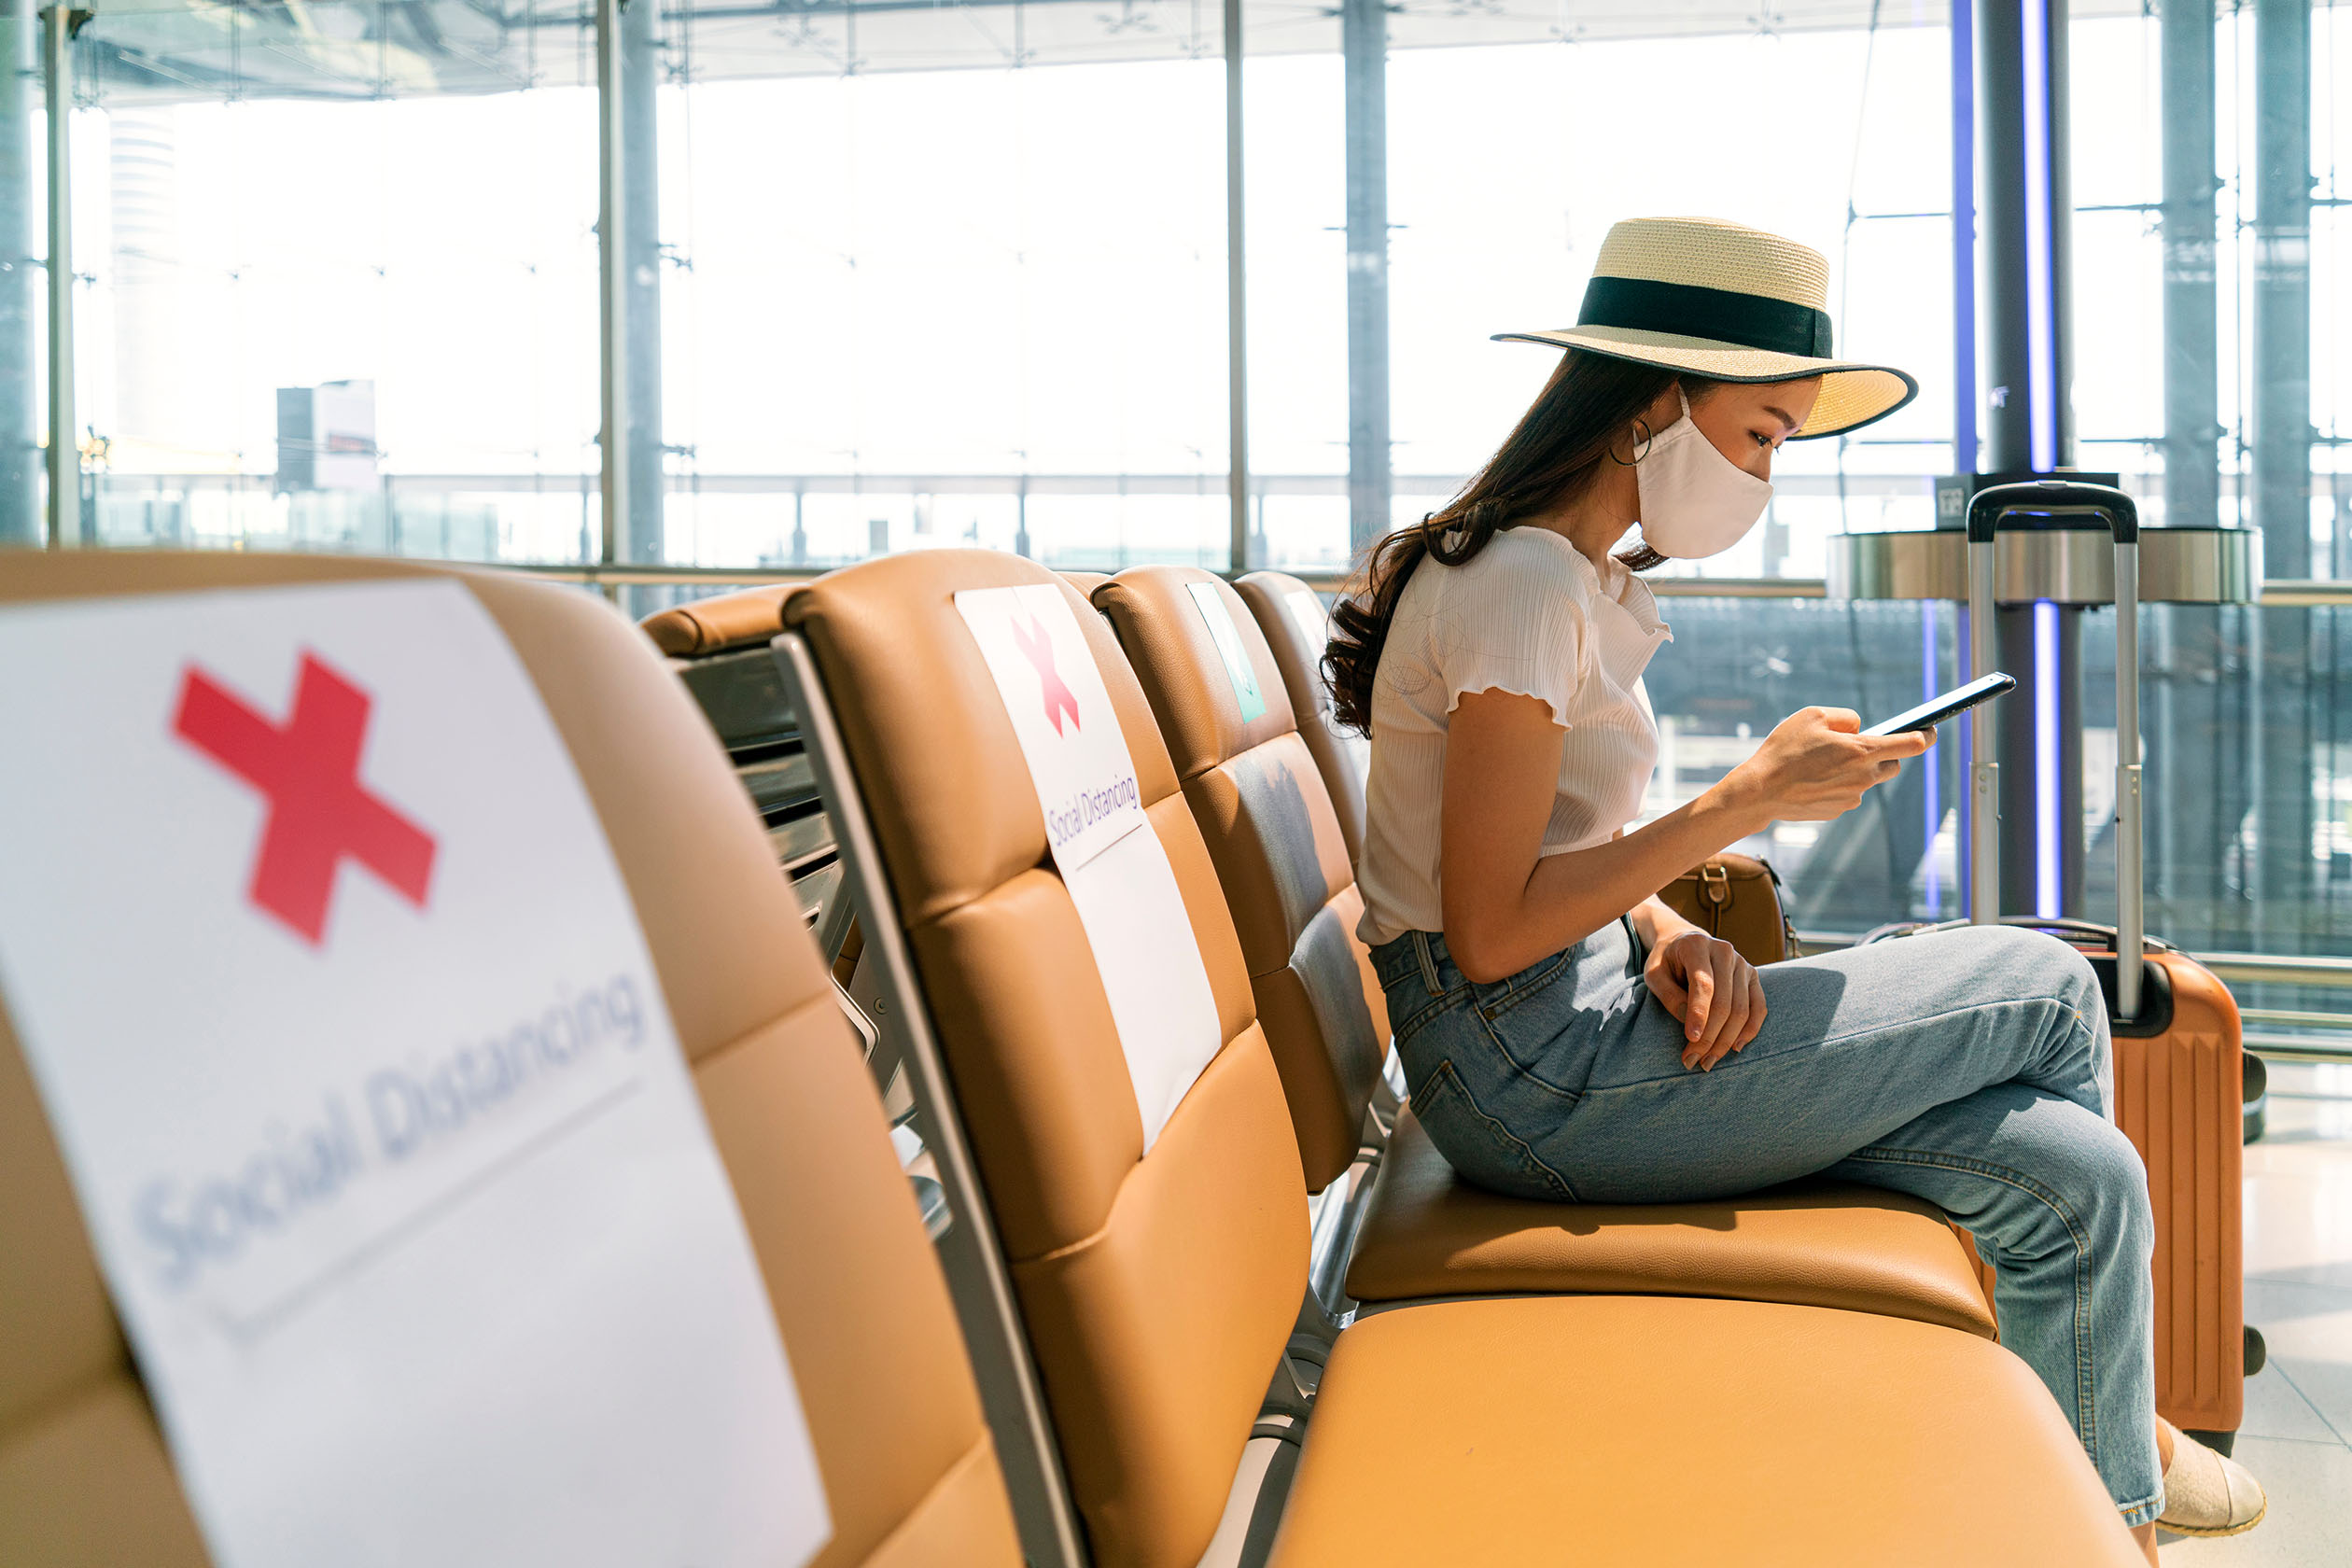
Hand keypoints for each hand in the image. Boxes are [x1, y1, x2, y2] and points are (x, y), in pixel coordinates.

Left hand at [1643, 927, 1765, 1070]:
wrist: (1685, 942)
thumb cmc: (1666, 961)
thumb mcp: (1654, 974)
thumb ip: (1668, 995)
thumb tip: (1690, 1022)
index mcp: (1697, 946)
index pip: (1704, 984)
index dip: (1699, 1014)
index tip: (1690, 1040)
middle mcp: (1724, 952)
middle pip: (1724, 1002)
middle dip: (1710, 1036)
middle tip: (1693, 1060)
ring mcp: (1742, 964)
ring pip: (1742, 1009)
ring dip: (1726, 1040)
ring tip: (1708, 1061)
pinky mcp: (1753, 976)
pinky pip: (1759, 1007)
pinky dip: (1750, 1030)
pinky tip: (1735, 1048)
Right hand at [1714, 707, 1932, 826]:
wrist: (1760, 790)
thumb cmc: (1785, 749)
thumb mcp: (1813, 715)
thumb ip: (1846, 717)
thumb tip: (1859, 727)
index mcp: (1862, 751)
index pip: (1911, 744)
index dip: (1926, 736)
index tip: (1930, 732)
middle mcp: (1864, 777)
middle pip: (1893, 765)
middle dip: (1884, 755)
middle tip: (1859, 747)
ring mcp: (1853, 797)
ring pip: (1868, 780)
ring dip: (1857, 771)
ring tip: (1824, 764)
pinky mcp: (1838, 810)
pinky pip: (1848, 794)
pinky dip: (1838, 785)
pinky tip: (1814, 780)